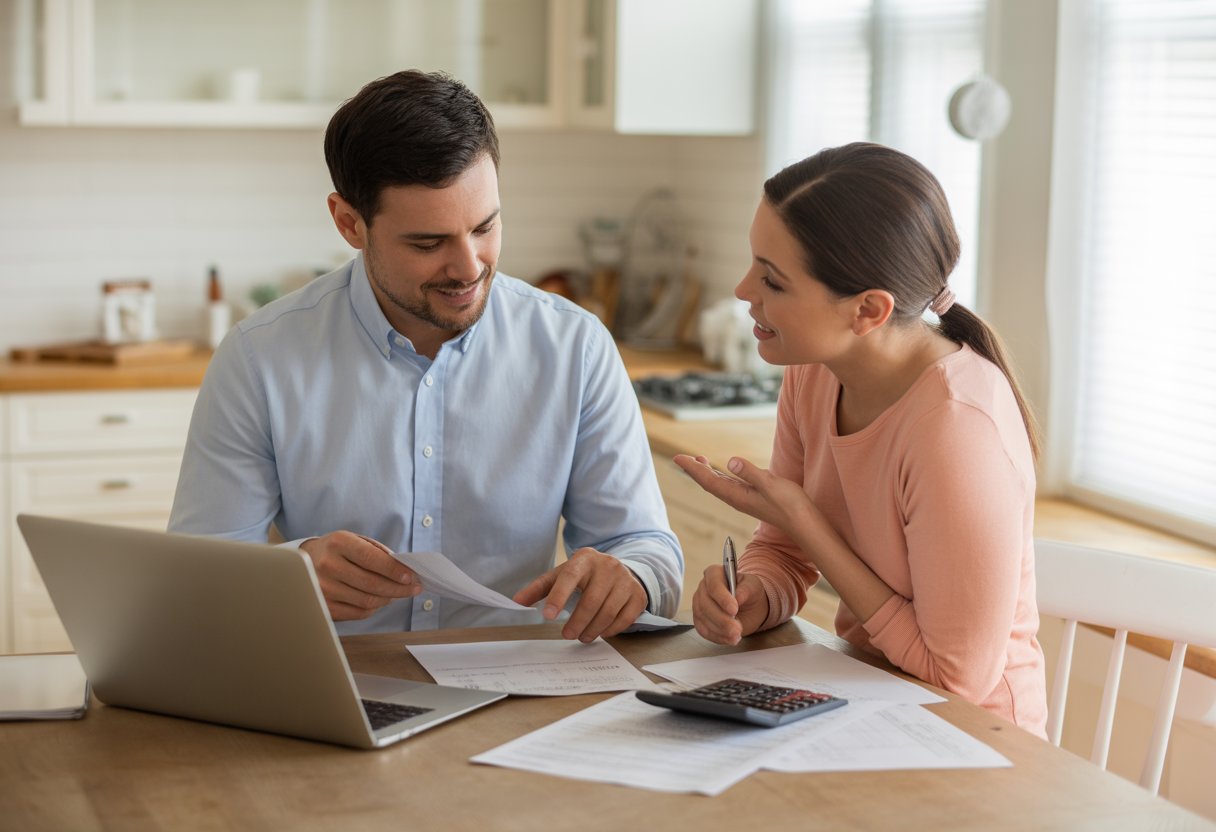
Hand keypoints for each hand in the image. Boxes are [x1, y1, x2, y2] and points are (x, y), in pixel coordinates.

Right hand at [299, 531, 420, 619]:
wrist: (302, 561)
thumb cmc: (336, 550)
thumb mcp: (355, 540)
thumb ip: (378, 552)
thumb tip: (404, 569)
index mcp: (338, 543)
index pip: (372, 559)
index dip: (394, 570)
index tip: (412, 577)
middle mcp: (327, 565)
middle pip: (372, 584)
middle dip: (398, 588)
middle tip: (414, 589)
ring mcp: (322, 588)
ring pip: (367, 601)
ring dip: (388, 599)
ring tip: (397, 593)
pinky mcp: (323, 606)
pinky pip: (357, 613)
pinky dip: (373, 609)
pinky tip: (379, 601)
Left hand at [513, 548, 647, 641]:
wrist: (618, 569)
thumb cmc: (583, 575)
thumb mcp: (561, 576)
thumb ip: (539, 588)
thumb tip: (516, 602)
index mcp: (585, 559)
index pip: (569, 576)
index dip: (558, 597)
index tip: (546, 616)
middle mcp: (608, 566)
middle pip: (591, 600)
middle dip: (577, 622)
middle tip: (567, 635)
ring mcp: (626, 579)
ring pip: (608, 611)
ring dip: (592, 630)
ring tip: (582, 636)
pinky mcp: (638, 594)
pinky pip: (624, 618)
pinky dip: (610, 630)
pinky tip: (600, 632)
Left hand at [673, 454, 814, 536]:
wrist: (803, 523)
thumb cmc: (789, 504)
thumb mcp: (770, 484)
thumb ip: (750, 472)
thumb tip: (731, 460)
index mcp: (737, 496)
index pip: (708, 480)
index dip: (692, 469)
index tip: (678, 458)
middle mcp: (737, 499)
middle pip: (709, 483)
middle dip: (694, 470)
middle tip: (681, 458)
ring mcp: (744, 499)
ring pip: (719, 484)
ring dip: (706, 473)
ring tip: (697, 461)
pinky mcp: (753, 498)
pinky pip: (730, 486)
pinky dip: (721, 477)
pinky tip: (722, 472)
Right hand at [692, 563, 768, 644]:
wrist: (750, 606)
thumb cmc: (749, 591)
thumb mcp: (753, 586)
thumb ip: (746, 589)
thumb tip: (738, 597)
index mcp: (714, 574)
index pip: (713, 585)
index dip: (722, 598)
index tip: (734, 609)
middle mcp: (703, 588)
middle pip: (705, 604)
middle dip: (721, 619)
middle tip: (736, 628)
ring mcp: (699, 605)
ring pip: (703, 618)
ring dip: (719, 630)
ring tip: (736, 636)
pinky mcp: (700, 620)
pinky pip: (703, 630)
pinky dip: (716, 637)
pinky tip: (729, 639)